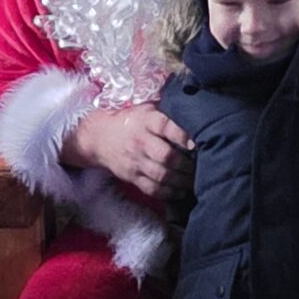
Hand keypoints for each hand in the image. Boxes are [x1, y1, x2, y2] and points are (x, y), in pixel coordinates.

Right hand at [61, 104, 194, 201]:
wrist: (99, 137)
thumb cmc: (131, 121)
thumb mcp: (145, 109)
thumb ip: (167, 110)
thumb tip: (196, 106)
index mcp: (146, 121)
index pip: (165, 126)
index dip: (181, 135)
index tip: (196, 143)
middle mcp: (140, 141)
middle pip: (165, 156)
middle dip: (186, 164)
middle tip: (200, 165)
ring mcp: (135, 161)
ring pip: (161, 175)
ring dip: (181, 181)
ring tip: (194, 180)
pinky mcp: (132, 177)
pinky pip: (152, 188)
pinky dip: (168, 193)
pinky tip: (180, 191)